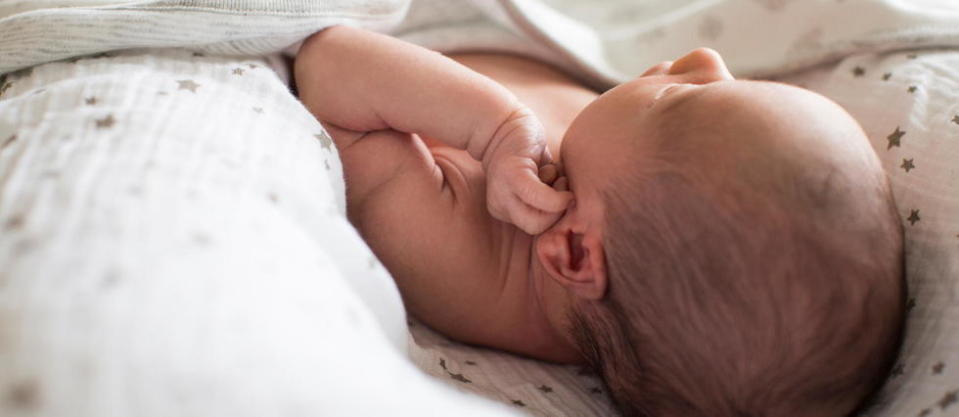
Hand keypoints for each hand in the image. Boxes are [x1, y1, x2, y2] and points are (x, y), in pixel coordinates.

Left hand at [482, 106, 572, 233]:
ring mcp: (503, 192)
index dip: (555, 212)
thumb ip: (552, 198)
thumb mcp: (540, 180)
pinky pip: (539, 196)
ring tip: (552, 173)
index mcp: (506, 210)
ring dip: (557, 198)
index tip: (557, 189)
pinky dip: (555, 193)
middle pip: (537, 228)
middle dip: (556, 210)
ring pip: (539, 219)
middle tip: (558, 183)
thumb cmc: (527, 150)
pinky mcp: (512, 174)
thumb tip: (576, 212)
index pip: (537, 229)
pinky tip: (556, 173)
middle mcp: (500, 206)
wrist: (502, 121)